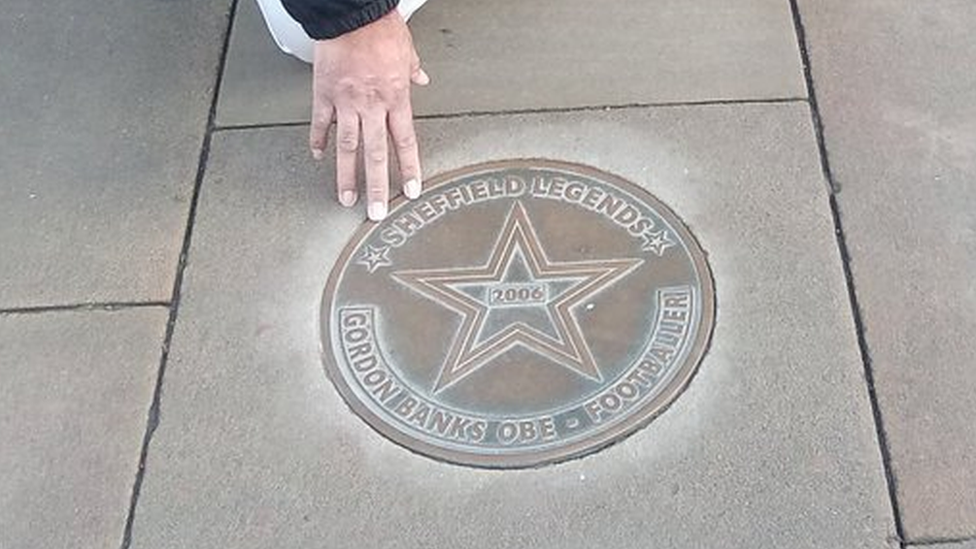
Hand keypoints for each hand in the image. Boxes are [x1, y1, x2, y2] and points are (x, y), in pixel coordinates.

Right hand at [310, 10, 428, 220]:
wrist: (351, 12)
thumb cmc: (379, 27)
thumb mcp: (407, 49)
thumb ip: (413, 70)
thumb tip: (422, 79)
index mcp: (396, 97)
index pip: (406, 142)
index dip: (410, 169)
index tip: (412, 191)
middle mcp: (372, 105)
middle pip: (376, 155)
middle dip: (377, 187)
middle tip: (376, 212)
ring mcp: (346, 102)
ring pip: (347, 147)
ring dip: (346, 176)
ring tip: (347, 198)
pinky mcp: (324, 93)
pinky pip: (321, 123)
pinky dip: (319, 140)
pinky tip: (318, 157)